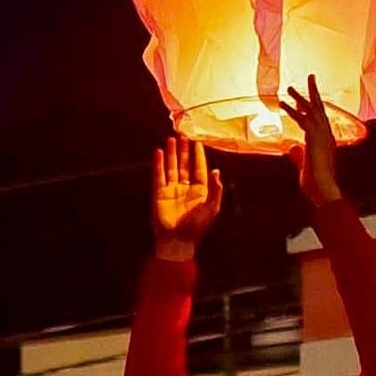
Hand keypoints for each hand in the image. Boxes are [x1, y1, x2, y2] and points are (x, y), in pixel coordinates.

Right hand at [150, 137, 222, 257]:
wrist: (177, 240)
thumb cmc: (196, 227)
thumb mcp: (211, 208)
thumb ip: (216, 190)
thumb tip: (217, 171)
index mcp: (200, 192)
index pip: (199, 169)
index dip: (198, 156)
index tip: (197, 142)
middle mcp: (185, 189)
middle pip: (184, 165)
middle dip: (184, 151)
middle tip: (183, 135)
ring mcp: (171, 190)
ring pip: (172, 168)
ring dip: (172, 154)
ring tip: (171, 139)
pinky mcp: (159, 193)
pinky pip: (159, 175)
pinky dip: (159, 163)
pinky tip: (160, 152)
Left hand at [281, 77, 343, 208]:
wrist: (324, 190)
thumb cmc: (316, 184)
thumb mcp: (304, 166)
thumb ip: (297, 155)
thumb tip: (291, 147)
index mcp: (326, 141)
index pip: (318, 119)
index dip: (311, 108)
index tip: (303, 100)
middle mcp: (327, 135)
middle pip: (319, 108)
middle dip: (313, 93)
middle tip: (310, 77)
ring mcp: (322, 135)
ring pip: (311, 110)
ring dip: (299, 97)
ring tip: (289, 87)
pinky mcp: (315, 137)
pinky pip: (302, 119)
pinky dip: (292, 110)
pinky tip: (282, 103)